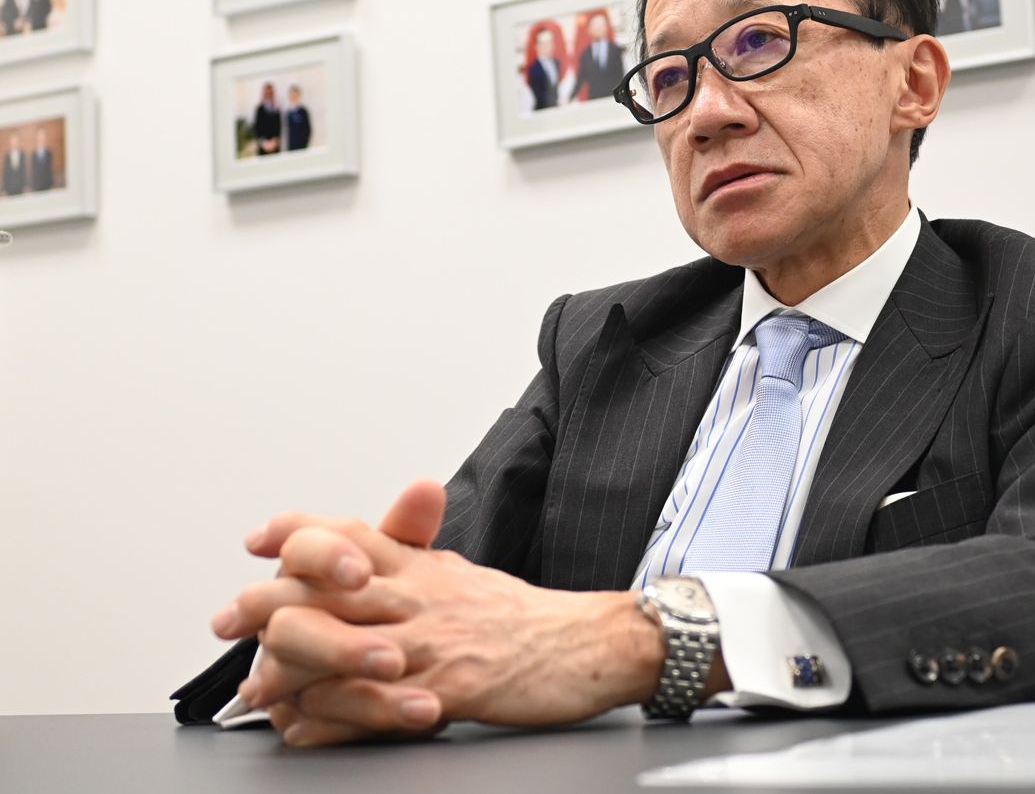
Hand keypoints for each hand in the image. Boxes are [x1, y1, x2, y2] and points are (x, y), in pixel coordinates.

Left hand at [212, 481, 667, 745]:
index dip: (298, 530)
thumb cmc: (520, 616)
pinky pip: (374, 706)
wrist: (584, 644)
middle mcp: (419, 596)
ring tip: (254, 685)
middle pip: (326, 585)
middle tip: (227, 619)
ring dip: (285, 666)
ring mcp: (431, 643)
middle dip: (265, 601)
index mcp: (421, 565)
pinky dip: (329, 720)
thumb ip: (409, 558)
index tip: (258, 539)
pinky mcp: (447, 689)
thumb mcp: (458, 572)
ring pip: (339, 645)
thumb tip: (359, 557)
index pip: (350, 531)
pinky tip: (302, 726)